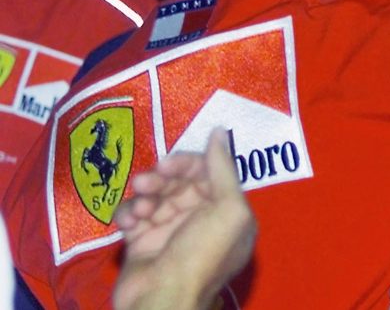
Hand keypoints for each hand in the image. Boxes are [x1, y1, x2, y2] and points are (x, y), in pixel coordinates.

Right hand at [113, 128, 256, 309]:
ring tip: (139, 208)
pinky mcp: (142, 242)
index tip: (167, 164)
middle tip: (145, 182)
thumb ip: (223, 168)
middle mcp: (201, 219)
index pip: (208, 173)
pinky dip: (128, 214)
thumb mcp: (227, 209)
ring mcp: (170, 231)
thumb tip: (220, 130)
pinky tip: (128, 223)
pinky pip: (134, 216)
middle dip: (161, 178)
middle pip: (179, 182)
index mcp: (227, 211)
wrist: (161, 301)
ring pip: (154, 196)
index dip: (188, 164)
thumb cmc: (202, 254)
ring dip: (143, 196)